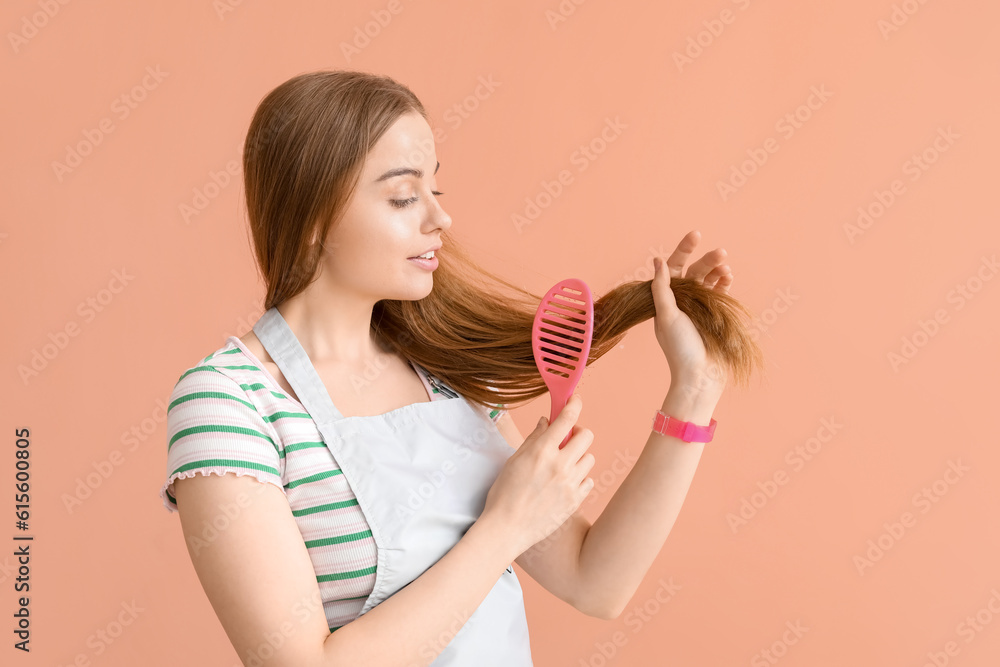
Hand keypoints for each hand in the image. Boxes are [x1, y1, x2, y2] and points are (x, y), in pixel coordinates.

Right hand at [481, 394, 594, 556]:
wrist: (507, 529)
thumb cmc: (504, 494)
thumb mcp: (514, 460)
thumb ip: (534, 439)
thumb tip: (546, 422)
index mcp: (542, 451)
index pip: (567, 419)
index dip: (573, 404)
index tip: (575, 400)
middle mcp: (560, 465)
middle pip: (587, 436)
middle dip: (577, 433)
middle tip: (566, 440)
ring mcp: (571, 483)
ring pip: (589, 458)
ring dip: (579, 457)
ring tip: (563, 465)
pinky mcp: (576, 500)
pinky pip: (588, 480)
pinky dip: (579, 478)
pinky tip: (564, 483)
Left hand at [652, 230, 731, 392]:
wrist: (701, 375)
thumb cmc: (680, 348)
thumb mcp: (667, 316)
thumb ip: (662, 288)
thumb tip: (657, 260)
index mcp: (666, 300)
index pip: (673, 269)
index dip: (683, 251)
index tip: (695, 235)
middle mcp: (682, 302)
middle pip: (694, 273)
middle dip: (707, 261)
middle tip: (720, 252)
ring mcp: (699, 308)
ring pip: (709, 281)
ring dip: (717, 271)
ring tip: (726, 265)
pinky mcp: (715, 315)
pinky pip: (720, 293)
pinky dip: (724, 284)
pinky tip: (729, 276)